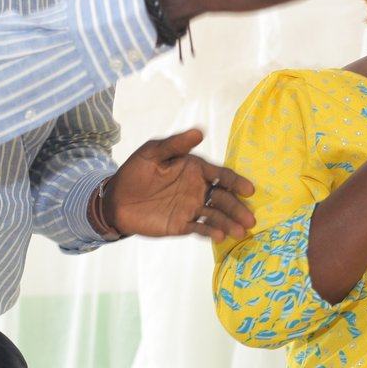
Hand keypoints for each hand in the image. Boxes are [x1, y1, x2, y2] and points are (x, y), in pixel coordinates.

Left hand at [102, 129, 255, 243]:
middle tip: (251, 218)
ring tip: (241, 231)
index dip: (236, 182)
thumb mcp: (152, 152)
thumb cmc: (135, 171)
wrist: (115, 199)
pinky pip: (200, 228)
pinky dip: (211, 232)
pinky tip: (220, 236)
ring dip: (229, 222)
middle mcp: (198, 189)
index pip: (221, 175)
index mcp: (195, 169)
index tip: (248, 190)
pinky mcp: (182, 224)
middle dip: (238, 208)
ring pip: (216, 215)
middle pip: (223, 198)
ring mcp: (191, 208)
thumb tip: (200, 131)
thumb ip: (175, 144)